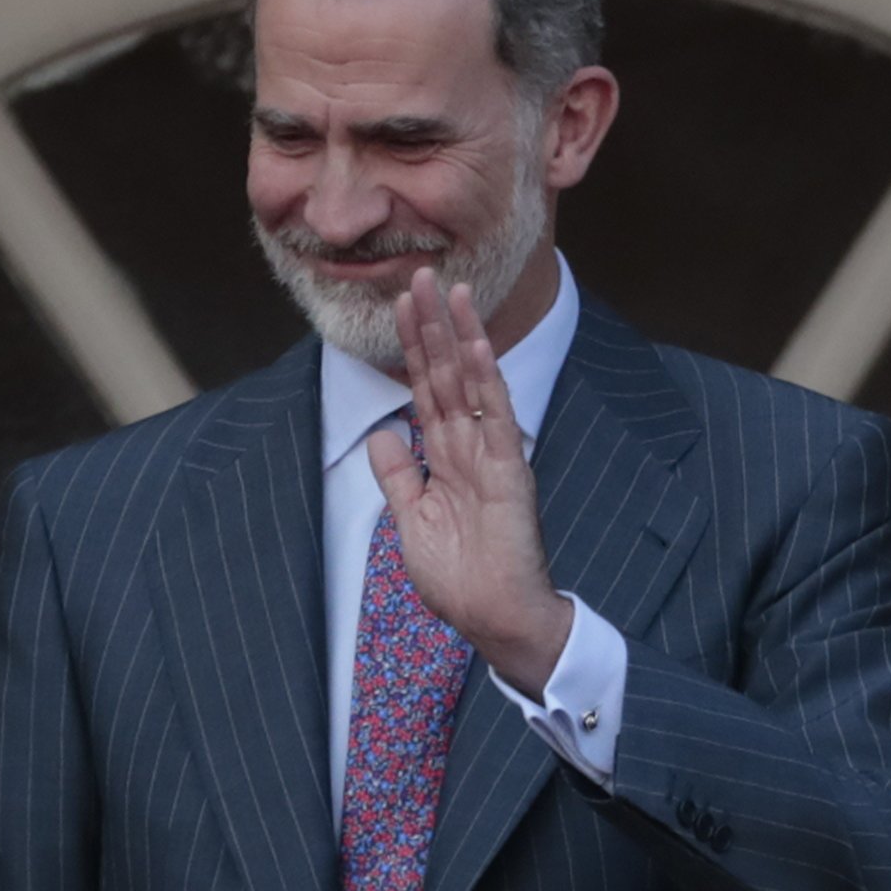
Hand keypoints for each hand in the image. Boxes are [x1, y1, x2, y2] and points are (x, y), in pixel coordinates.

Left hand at [367, 267, 572, 699]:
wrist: (492, 614)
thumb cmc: (457, 577)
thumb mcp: (411, 520)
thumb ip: (399, 476)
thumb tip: (383, 435)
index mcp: (444, 457)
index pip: (423, 390)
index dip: (409, 349)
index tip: (396, 308)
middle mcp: (467, 446)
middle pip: (443, 374)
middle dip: (428, 326)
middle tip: (416, 276)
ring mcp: (490, 452)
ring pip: (470, 381)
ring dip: (457, 335)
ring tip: (447, 289)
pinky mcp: (508, 467)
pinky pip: (494, 412)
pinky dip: (484, 377)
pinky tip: (475, 342)